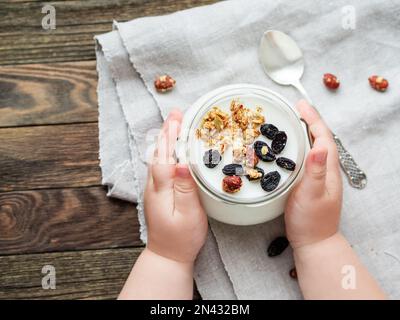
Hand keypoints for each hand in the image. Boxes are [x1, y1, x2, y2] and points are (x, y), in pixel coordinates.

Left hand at [144, 109, 207, 262]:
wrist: (167, 254)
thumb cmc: (181, 237)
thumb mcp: (189, 215)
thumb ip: (185, 189)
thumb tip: (180, 164)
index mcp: (161, 188)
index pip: (165, 155)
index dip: (171, 135)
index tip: (178, 117)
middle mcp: (154, 185)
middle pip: (159, 152)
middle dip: (168, 131)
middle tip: (177, 112)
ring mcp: (154, 188)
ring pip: (159, 157)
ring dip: (166, 138)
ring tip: (175, 122)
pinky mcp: (158, 192)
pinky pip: (161, 164)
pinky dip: (167, 150)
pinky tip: (172, 147)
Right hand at [285, 100, 342, 248]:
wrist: (314, 241)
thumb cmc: (312, 220)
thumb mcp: (312, 195)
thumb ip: (315, 171)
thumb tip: (318, 147)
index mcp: (327, 169)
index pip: (323, 137)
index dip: (313, 119)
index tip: (301, 105)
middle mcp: (325, 170)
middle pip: (320, 138)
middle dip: (309, 120)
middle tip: (295, 108)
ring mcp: (318, 176)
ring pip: (313, 146)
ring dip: (304, 131)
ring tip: (291, 121)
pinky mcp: (310, 182)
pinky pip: (306, 157)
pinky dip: (299, 145)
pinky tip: (289, 147)